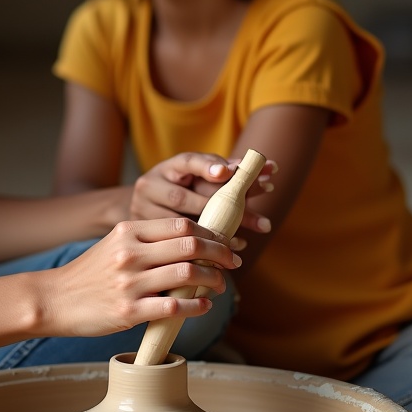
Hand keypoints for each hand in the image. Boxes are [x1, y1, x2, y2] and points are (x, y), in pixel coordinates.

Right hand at [43, 216, 241, 337]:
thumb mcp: (113, 245)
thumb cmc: (89, 274)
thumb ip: (146, 241)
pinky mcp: (129, 312)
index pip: (181, 224)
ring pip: (188, 275)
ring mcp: (130, 283)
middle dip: (220, 253)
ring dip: (213, 280)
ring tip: (219, 285)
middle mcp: (130, 253)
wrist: (54, 299)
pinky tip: (203, 306)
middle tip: (232, 261)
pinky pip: (175, 308)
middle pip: (191, 245)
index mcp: (127, 231)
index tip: (224, 241)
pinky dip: (197, 307)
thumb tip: (191, 244)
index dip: (210, 232)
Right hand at [129, 152, 273, 234]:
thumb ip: (228, 174)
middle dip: (227, 208)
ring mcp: (143, 210)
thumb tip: (270, 167)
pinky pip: (177, 242)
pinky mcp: (145, 233)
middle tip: (264, 222)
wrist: (142, 210)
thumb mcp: (196, 178)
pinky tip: (229, 249)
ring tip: (247, 238)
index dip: (207, 166)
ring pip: (182, 222)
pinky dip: (206, 246)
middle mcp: (151, 186)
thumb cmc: (179, 189)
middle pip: (188, 197)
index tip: (228, 172)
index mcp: (167, 168)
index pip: (187, 162)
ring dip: (218, 231)